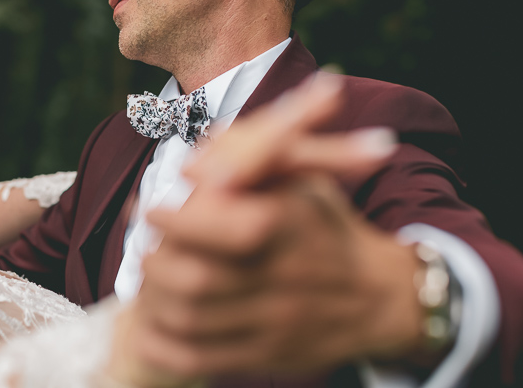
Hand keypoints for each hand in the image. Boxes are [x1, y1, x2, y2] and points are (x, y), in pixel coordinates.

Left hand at [130, 75, 429, 376]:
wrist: (377, 295)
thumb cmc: (325, 228)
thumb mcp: (301, 180)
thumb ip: (249, 164)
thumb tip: (190, 169)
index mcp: (289, 226)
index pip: (222, 228)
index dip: (173, 219)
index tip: (152, 209)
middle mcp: (282, 277)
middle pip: (195, 279)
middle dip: (155, 259)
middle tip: (145, 246)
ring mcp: (273, 323)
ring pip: (190, 320)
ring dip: (152, 298)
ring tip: (149, 278)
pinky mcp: (264, 356)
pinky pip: (197, 358)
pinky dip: (161, 342)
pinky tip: (150, 322)